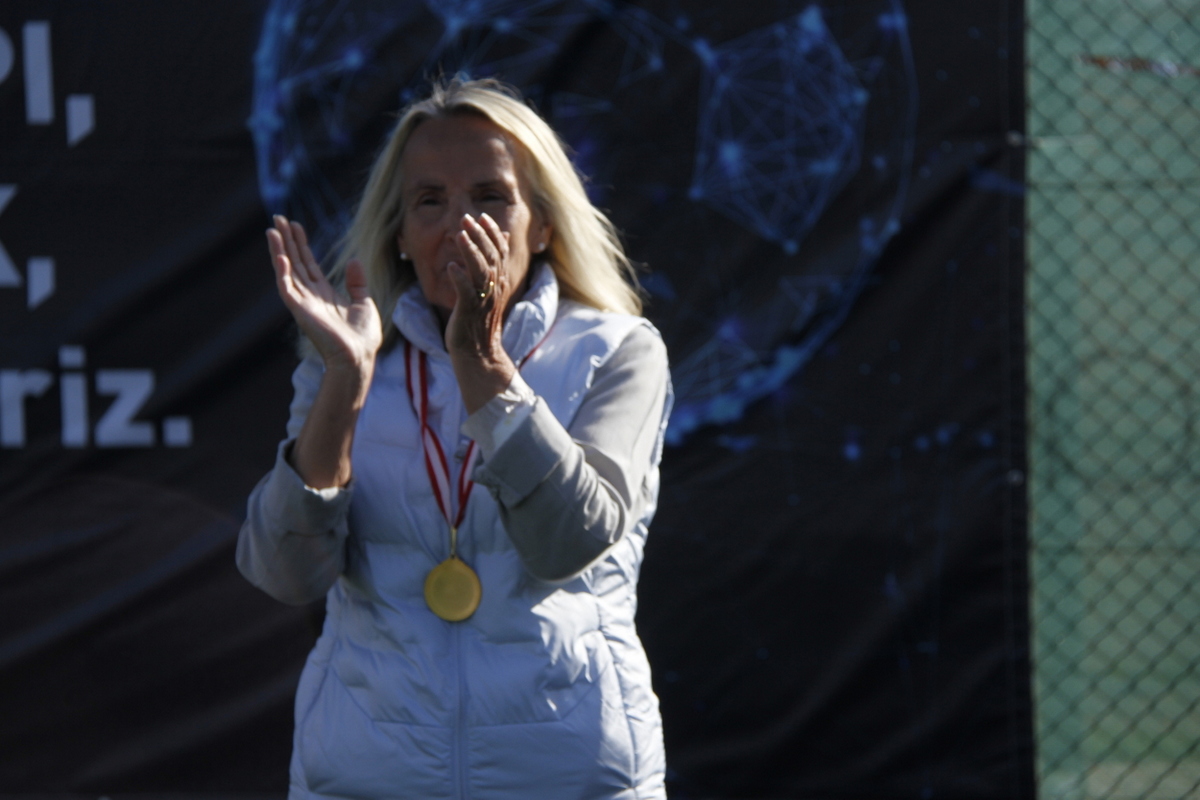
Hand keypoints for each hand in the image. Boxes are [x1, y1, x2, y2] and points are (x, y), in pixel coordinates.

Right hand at [267, 215, 381, 377]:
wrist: (359, 357)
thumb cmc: (362, 337)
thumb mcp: (364, 302)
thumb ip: (357, 282)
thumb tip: (354, 260)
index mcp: (324, 293)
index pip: (308, 264)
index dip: (301, 244)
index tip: (295, 226)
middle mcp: (310, 296)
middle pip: (295, 262)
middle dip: (286, 241)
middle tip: (278, 218)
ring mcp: (303, 302)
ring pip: (287, 271)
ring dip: (279, 250)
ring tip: (272, 230)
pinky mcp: (300, 311)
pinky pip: (287, 288)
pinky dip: (282, 272)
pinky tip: (280, 255)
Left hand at [444, 213, 518, 411]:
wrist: (479, 354)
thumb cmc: (480, 321)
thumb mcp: (490, 289)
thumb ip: (495, 263)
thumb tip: (503, 236)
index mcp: (500, 282)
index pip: (500, 252)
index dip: (492, 233)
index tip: (481, 216)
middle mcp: (495, 289)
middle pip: (491, 256)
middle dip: (480, 236)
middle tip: (467, 218)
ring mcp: (483, 300)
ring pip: (481, 271)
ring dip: (471, 252)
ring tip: (460, 235)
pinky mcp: (469, 313)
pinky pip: (466, 293)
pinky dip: (460, 280)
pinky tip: (451, 267)